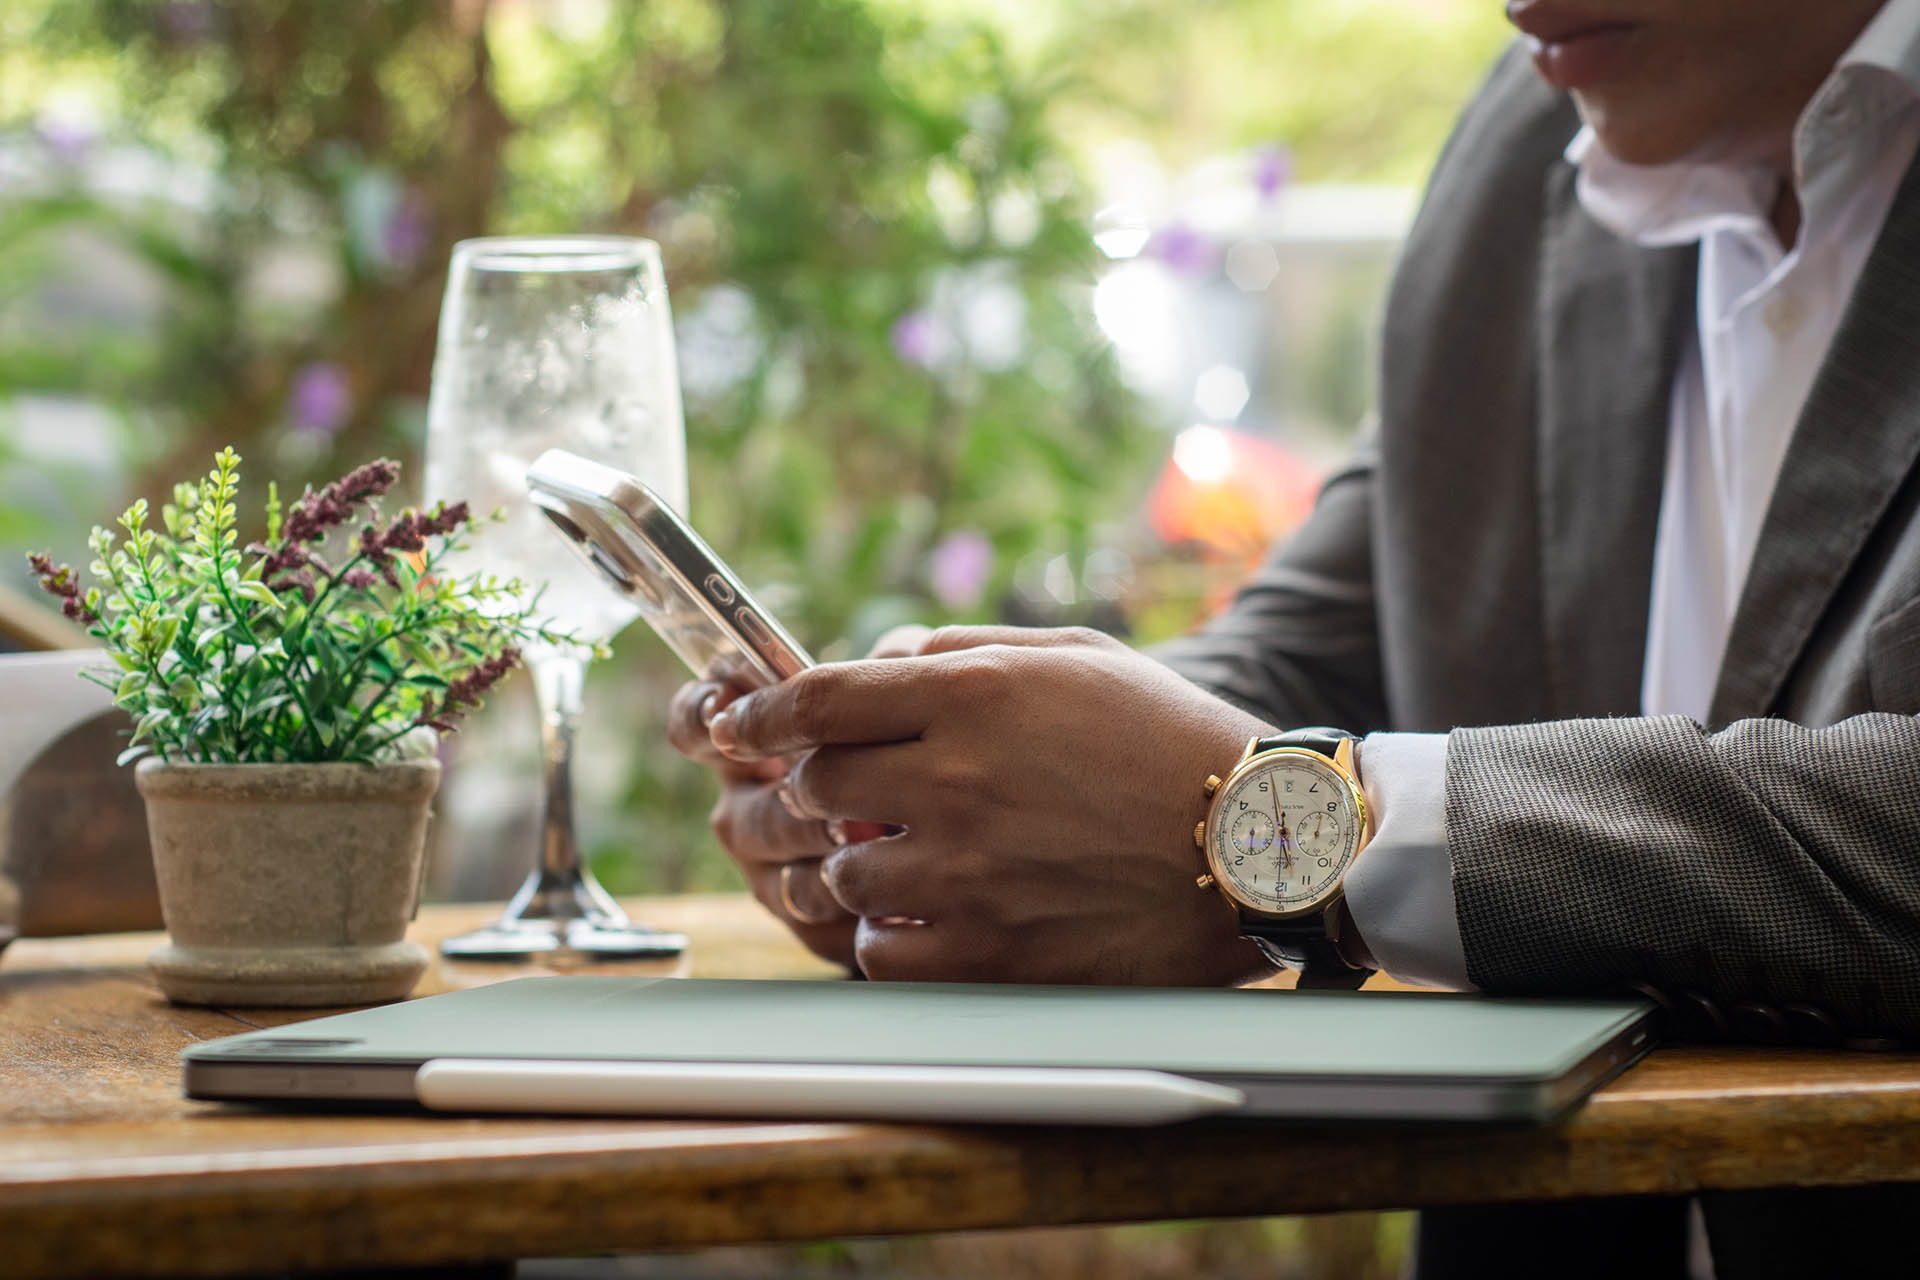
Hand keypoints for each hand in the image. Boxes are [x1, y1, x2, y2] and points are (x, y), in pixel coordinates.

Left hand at [707, 625, 1274, 985]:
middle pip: (815, 784)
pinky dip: (890, 934)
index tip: (742, 726)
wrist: (1257, 844)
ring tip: (907, 857)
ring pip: (841, 872)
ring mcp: (969, 868)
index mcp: (974, 693)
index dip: (762, 713)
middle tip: (846, 796)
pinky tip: (930, 915)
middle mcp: (957, 777)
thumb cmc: (1169, 739)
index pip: (818, 699)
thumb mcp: (1076, 656)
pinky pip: (880, 949)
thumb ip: (967, 647)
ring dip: (856, 863)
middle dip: (816, 787)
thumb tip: (884, 660)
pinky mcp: (990, 948)